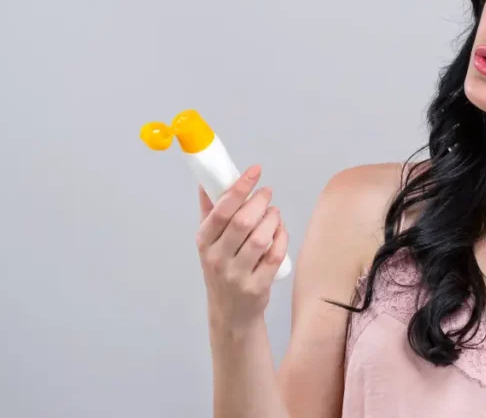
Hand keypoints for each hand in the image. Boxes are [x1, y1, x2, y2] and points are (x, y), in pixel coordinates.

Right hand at [197, 164, 289, 332]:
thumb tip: (206, 179)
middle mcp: (217, 259)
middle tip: (267, 192)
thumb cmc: (220, 270)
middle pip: (242, 223)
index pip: (220, 211)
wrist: (230, 314)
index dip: (239, 188)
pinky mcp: (257, 287)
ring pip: (260, 239)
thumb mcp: (209, 242)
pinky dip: (281, 239)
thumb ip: (209, 210)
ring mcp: (237, 275)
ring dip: (272, 220)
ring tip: (274, 212)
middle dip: (259, 202)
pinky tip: (280, 231)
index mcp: (204, 243)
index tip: (254, 171)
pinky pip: (274, 256)